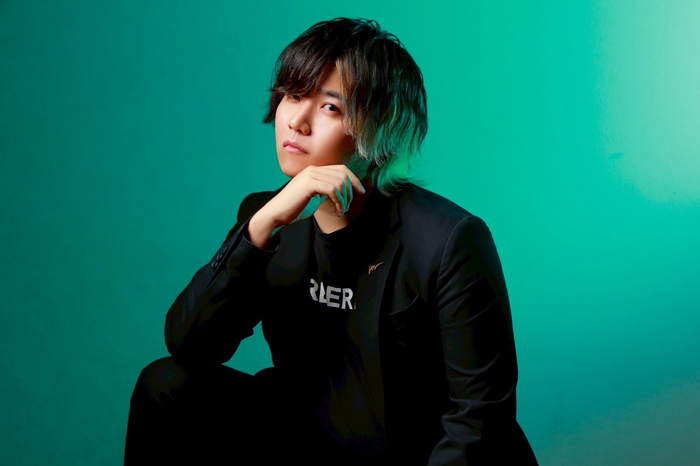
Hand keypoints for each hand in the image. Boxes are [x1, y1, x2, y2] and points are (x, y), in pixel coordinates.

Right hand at [247, 165, 364, 248]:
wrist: (277, 214)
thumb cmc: (295, 208)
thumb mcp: (315, 196)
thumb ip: (326, 190)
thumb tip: (342, 190)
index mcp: (314, 171)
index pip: (341, 169)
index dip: (354, 179)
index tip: (360, 191)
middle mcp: (313, 169)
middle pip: (343, 174)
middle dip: (350, 192)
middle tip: (346, 206)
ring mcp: (310, 175)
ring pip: (339, 182)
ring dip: (344, 199)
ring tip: (341, 210)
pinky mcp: (309, 184)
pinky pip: (333, 189)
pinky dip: (339, 201)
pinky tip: (337, 211)